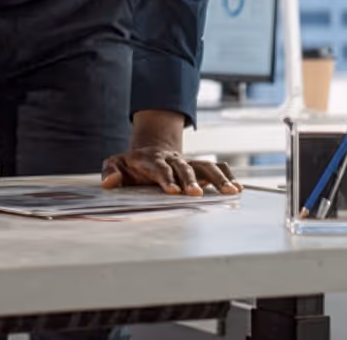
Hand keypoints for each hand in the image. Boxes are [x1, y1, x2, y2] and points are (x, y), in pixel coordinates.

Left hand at [101, 109, 239, 195]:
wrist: (150, 151)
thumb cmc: (132, 165)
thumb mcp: (115, 163)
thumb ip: (110, 171)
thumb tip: (111, 181)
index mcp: (151, 159)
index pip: (159, 168)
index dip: (166, 178)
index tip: (173, 191)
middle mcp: (172, 159)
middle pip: (183, 168)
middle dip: (190, 181)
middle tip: (196, 194)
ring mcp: (187, 162)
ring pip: (203, 166)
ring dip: (217, 178)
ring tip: (230, 191)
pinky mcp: (198, 168)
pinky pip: (215, 168)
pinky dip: (227, 176)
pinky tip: (236, 188)